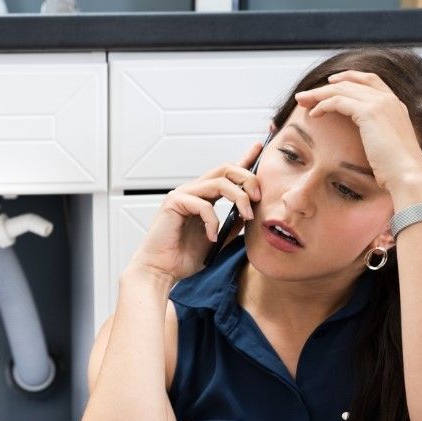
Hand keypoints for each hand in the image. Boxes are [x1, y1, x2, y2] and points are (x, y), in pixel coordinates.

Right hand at [128, 141, 263, 283]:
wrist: (162, 270)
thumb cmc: (182, 257)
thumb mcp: (217, 239)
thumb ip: (232, 225)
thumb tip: (248, 213)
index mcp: (203, 198)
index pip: (226, 174)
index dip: (244, 159)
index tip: (259, 148)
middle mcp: (193, 192)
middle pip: (226, 169)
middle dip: (247, 178)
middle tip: (258, 197)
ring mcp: (183, 195)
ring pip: (220, 182)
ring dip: (239, 198)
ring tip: (247, 216)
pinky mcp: (174, 202)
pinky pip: (204, 205)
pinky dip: (213, 222)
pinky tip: (211, 237)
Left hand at [292, 70, 421, 207]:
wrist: (408, 175)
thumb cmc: (397, 169)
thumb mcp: (388, 146)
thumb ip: (379, 135)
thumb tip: (369, 140)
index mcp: (396, 105)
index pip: (370, 80)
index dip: (349, 77)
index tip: (331, 82)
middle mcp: (389, 99)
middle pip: (352, 82)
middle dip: (326, 86)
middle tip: (305, 95)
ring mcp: (381, 103)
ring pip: (342, 89)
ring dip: (319, 94)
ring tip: (302, 102)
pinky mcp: (369, 112)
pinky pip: (338, 101)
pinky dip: (323, 105)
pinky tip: (313, 114)